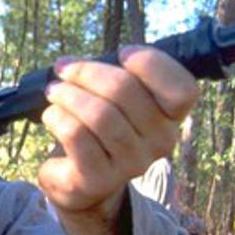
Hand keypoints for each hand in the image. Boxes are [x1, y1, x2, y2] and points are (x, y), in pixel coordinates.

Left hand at [38, 46, 197, 234]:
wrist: (82, 181)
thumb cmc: (101, 127)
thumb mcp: (116, 99)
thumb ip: (114, 76)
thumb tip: (76, 64)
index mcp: (171, 117)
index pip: (182, 89)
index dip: (151, 63)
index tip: (122, 54)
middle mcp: (161, 142)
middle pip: (126, 91)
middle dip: (88, 72)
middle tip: (65, 69)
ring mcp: (132, 164)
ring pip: (99, 114)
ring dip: (68, 94)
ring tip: (55, 91)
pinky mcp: (99, 178)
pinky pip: (76, 135)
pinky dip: (58, 117)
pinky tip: (52, 115)